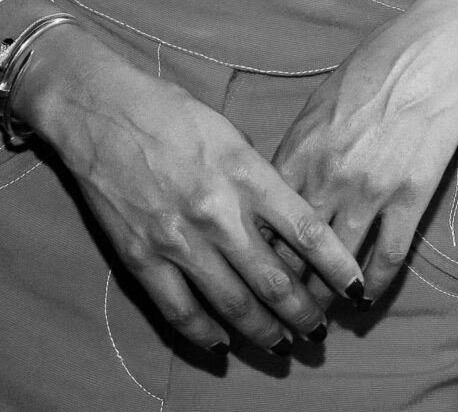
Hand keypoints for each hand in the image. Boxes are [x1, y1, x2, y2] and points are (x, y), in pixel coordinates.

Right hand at [0, 0, 364, 352]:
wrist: (101, 112)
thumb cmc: (173, 114)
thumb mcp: (233, 136)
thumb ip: (261, 179)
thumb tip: (289, 220)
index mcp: (247, 176)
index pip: (308, 233)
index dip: (338, 268)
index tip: (357, 288)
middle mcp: (218, 213)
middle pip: (274, 280)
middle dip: (304, 313)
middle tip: (321, 331)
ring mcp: (178, 240)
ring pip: (232, 303)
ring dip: (263, 332)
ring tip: (285, 346)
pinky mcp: (141, 258)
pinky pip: (179, 310)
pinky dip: (204, 334)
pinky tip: (222, 346)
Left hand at [272, 0, 457, 302]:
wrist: (431, 52)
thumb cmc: (374, 65)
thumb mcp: (319, 102)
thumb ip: (296, 146)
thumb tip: (278, 179)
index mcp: (297, 153)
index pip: (262, 222)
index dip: (254, 256)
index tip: (251, 275)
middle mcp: (325, 179)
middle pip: (292, 253)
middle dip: (281, 289)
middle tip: (277, 312)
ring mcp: (368, 192)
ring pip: (336, 266)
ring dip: (325, 298)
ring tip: (317, 318)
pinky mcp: (409, 197)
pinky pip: (387, 256)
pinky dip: (375, 286)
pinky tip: (367, 301)